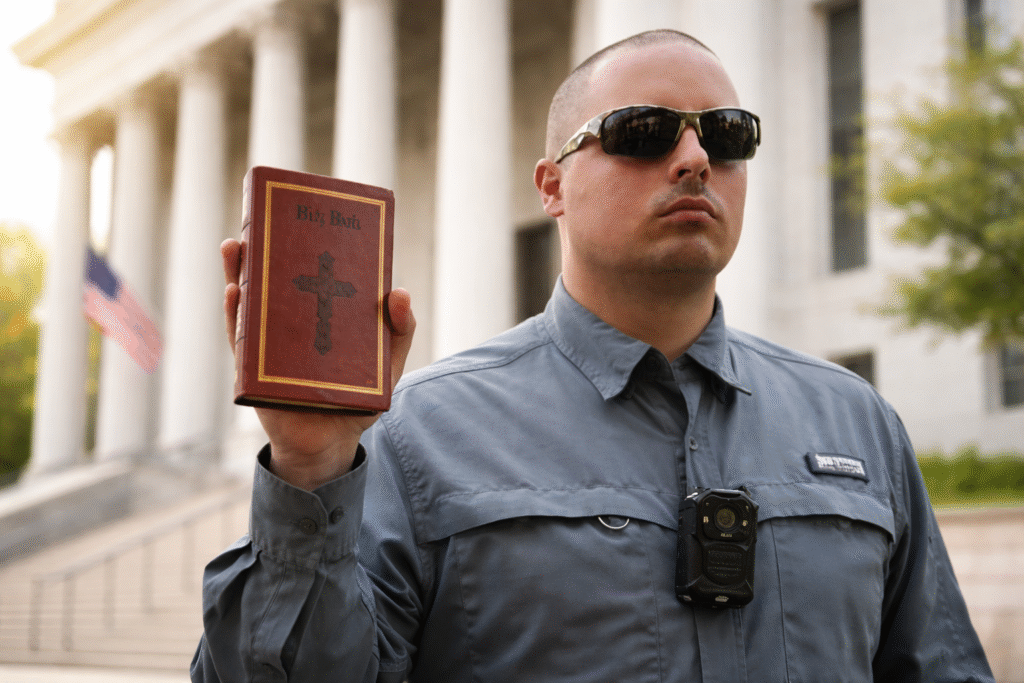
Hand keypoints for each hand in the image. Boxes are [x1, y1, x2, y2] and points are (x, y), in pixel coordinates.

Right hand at [221, 238, 415, 489]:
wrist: (331, 444)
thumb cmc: (359, 399)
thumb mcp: (388, 362)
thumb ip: (400, 330)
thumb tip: (398, 291)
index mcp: (320, 314)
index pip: (308, 272)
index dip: (300, 243)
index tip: (299, 214)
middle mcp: (290, 323)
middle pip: (274, 280)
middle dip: (263, 250)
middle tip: (257, 220)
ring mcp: (269, 344)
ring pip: (250, 302)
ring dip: (239, 272)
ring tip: (236, 246)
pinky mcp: (252, 370)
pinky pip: (239, 338)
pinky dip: (235, 315)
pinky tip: (236, 291)